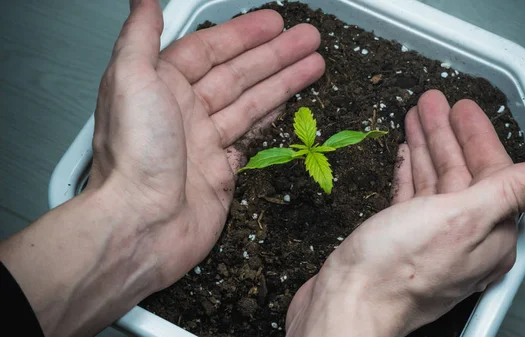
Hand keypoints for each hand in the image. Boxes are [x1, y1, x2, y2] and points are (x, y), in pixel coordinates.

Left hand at [0, 1, 323, 335]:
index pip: (210, 50)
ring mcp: (204, 141)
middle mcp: (184, 110)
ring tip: (314, 63)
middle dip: (276, 54)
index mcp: (162, 85)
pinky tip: (288, 101)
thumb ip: (140, 36)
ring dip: (282, 80)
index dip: (243, 34)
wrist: (142, 225)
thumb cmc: (134, 155)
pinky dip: (271, 116)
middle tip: (308, 39)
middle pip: (238, 73)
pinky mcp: (220, 170)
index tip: (275, 23)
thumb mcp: (129, 80)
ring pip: (251, 101)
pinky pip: (250, 135)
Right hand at [285, 90, 524, 336]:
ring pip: (433, 183)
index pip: (493, 173)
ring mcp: (429, 239)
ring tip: (416, 117)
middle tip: (434, 104)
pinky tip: (404, 156)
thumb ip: (512, 192)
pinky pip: (410, 197)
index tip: (464, 109)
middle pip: (460, 174)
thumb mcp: (462, 219)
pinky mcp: (398, 239)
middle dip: (447, 134)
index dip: (478, 136)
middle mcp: (462, 238)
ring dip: (425, 147)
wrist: (348, 301)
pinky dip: (408, 173)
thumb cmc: (397, 270)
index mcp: (488, 234)